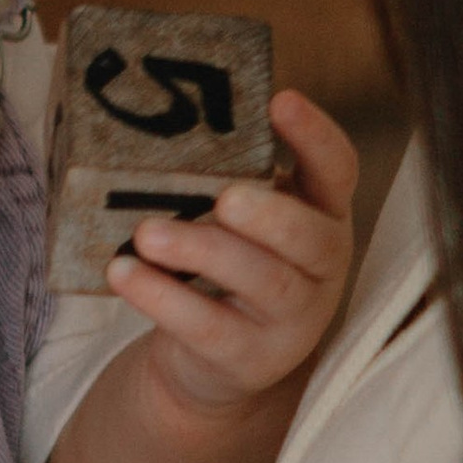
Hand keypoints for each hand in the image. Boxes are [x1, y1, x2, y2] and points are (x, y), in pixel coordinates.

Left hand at [107, 90, 359, 416]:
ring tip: (148, 234)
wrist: (211, 362)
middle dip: (268, 215)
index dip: (316, 136)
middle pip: (309, 237)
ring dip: (204, 253)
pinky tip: (125, 273)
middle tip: (225, 197)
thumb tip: (160, 128)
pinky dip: (164, 299)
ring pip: (262, 282)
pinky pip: (209, 327)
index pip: (338, 170)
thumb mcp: (239, 221)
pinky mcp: (250, 358)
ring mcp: (292, 319)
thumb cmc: (225, 265)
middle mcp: (321, 266)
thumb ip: (222, 182)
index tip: (280, 99)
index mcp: (322, 215)